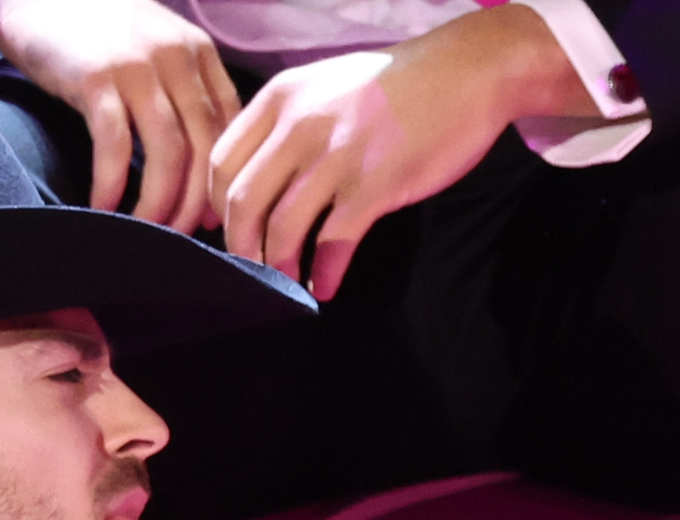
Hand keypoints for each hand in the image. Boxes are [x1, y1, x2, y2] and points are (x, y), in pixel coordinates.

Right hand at [0, 0, 239, 228]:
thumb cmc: (96, 30)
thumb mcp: (154, 48)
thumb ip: (183, 90)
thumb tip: (201, 166)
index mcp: (198, 53)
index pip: (230, 128)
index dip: (223, 180)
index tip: (212, 218)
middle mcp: (176, 57)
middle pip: (205, 148)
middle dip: (196, 204)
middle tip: (180, 237)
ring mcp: (137, 66)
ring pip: (168, 153)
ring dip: (160, 203)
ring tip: (146, 231)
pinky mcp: (95, 77)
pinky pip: (114, 146)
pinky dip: (112, 184)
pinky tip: (104, 208)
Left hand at [208, 6, 593, 297]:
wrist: (464, 74)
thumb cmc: (396, 85)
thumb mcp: (325, 86)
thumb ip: (288, 123)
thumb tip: (261, 175)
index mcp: (281, 99)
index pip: (221, 162)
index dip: (215, 206)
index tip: (228, 231)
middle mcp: (300, 125)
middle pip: (242, 200)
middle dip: (240, 246)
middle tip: (250, 268)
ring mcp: (338, 156)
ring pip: (283, 226)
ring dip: (278, 265)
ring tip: (285, 283)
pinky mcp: (375, 184)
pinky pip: (335, 240)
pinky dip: (324, 270)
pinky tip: (325, 285)